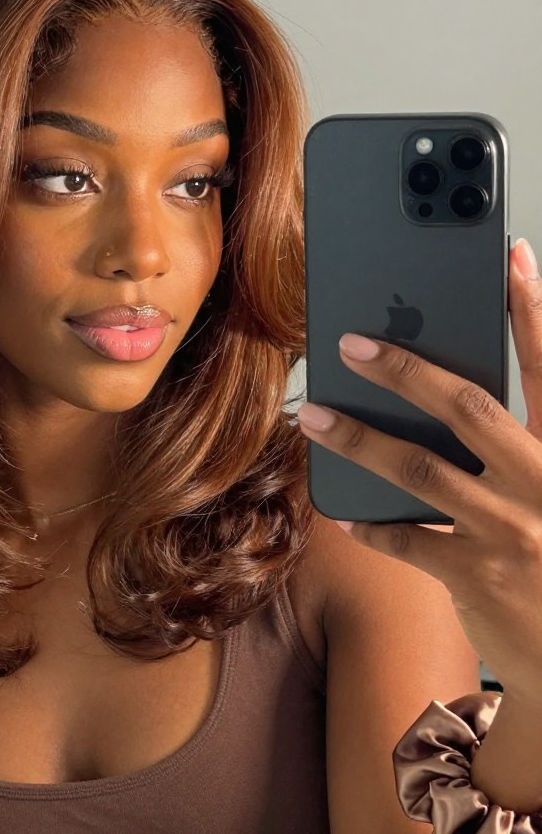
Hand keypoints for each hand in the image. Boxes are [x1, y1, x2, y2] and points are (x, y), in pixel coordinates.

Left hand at [296, 238, 541, 710]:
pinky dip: (371, 524)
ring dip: (358, 439)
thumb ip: (526, 452)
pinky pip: (406, 539)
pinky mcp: (477, 576)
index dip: (532, 310)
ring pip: (419, 469)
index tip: (511, 257)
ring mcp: (510, 530)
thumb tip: (457, 408)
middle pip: (468, 407)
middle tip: (351, 343)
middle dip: (406, 369)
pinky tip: (342, 512)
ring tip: (313, 417)